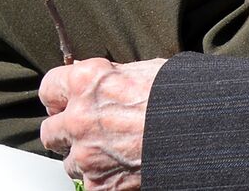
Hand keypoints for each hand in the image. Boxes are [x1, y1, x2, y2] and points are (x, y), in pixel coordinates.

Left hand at [39, 56, 166, 190]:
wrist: (200, 130)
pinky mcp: (98, 185)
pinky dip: (103, 178)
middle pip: (49, 130)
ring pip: (68, 161)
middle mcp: (78, 118)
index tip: (67, 101)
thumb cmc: (178, 94)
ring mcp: (86, 155)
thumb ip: (108, 76)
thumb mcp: (142, 70)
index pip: (47, 89)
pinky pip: (88, 184)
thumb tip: (87, 76)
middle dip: (66, 130)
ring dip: (85, 157)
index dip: (59, 97)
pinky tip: (123, 166)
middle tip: (88, 129)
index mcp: (86, 81)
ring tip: (113, 150)